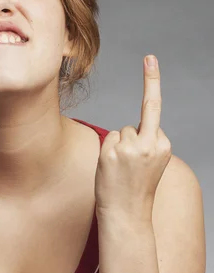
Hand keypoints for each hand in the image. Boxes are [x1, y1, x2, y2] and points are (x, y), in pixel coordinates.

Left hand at [94, 55, 171, 220]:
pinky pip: (109, 139)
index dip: (151, 80)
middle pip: (134, 123)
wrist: (127, 214)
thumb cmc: (136, 188)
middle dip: (135, 125)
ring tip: (122, 170)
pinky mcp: (113, 151)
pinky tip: (113, 169)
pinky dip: (108, 151)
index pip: (154, 109)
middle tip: (140, 111)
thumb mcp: (149, 163)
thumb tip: (128, 131)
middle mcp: (150, 142)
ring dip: (118, 148)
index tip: (149, 58)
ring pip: (120, 132)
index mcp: (163, 145)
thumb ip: (145, 143)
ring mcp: (130, 146)